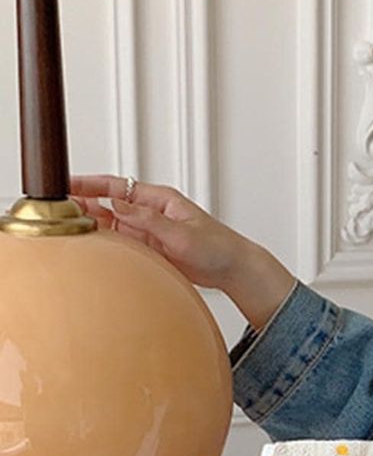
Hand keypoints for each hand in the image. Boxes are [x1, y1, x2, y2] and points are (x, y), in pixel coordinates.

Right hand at [69, 173, 264, 292]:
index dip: (88, 184)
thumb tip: (117, 204)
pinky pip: (120, 246)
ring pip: (110, 226)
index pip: (115, 186)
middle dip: (81, 206)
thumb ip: (148, 220)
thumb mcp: (182, 233)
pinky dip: (104, 247)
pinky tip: (89, 250)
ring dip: (90, 227)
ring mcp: (147, 233)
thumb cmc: (217, 247)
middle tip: (57, 211)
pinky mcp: (148, 251)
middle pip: (107, 205)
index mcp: (158, 200)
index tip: (66, 185)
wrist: (232, 270)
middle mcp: (149, 213)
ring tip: (66, 230)